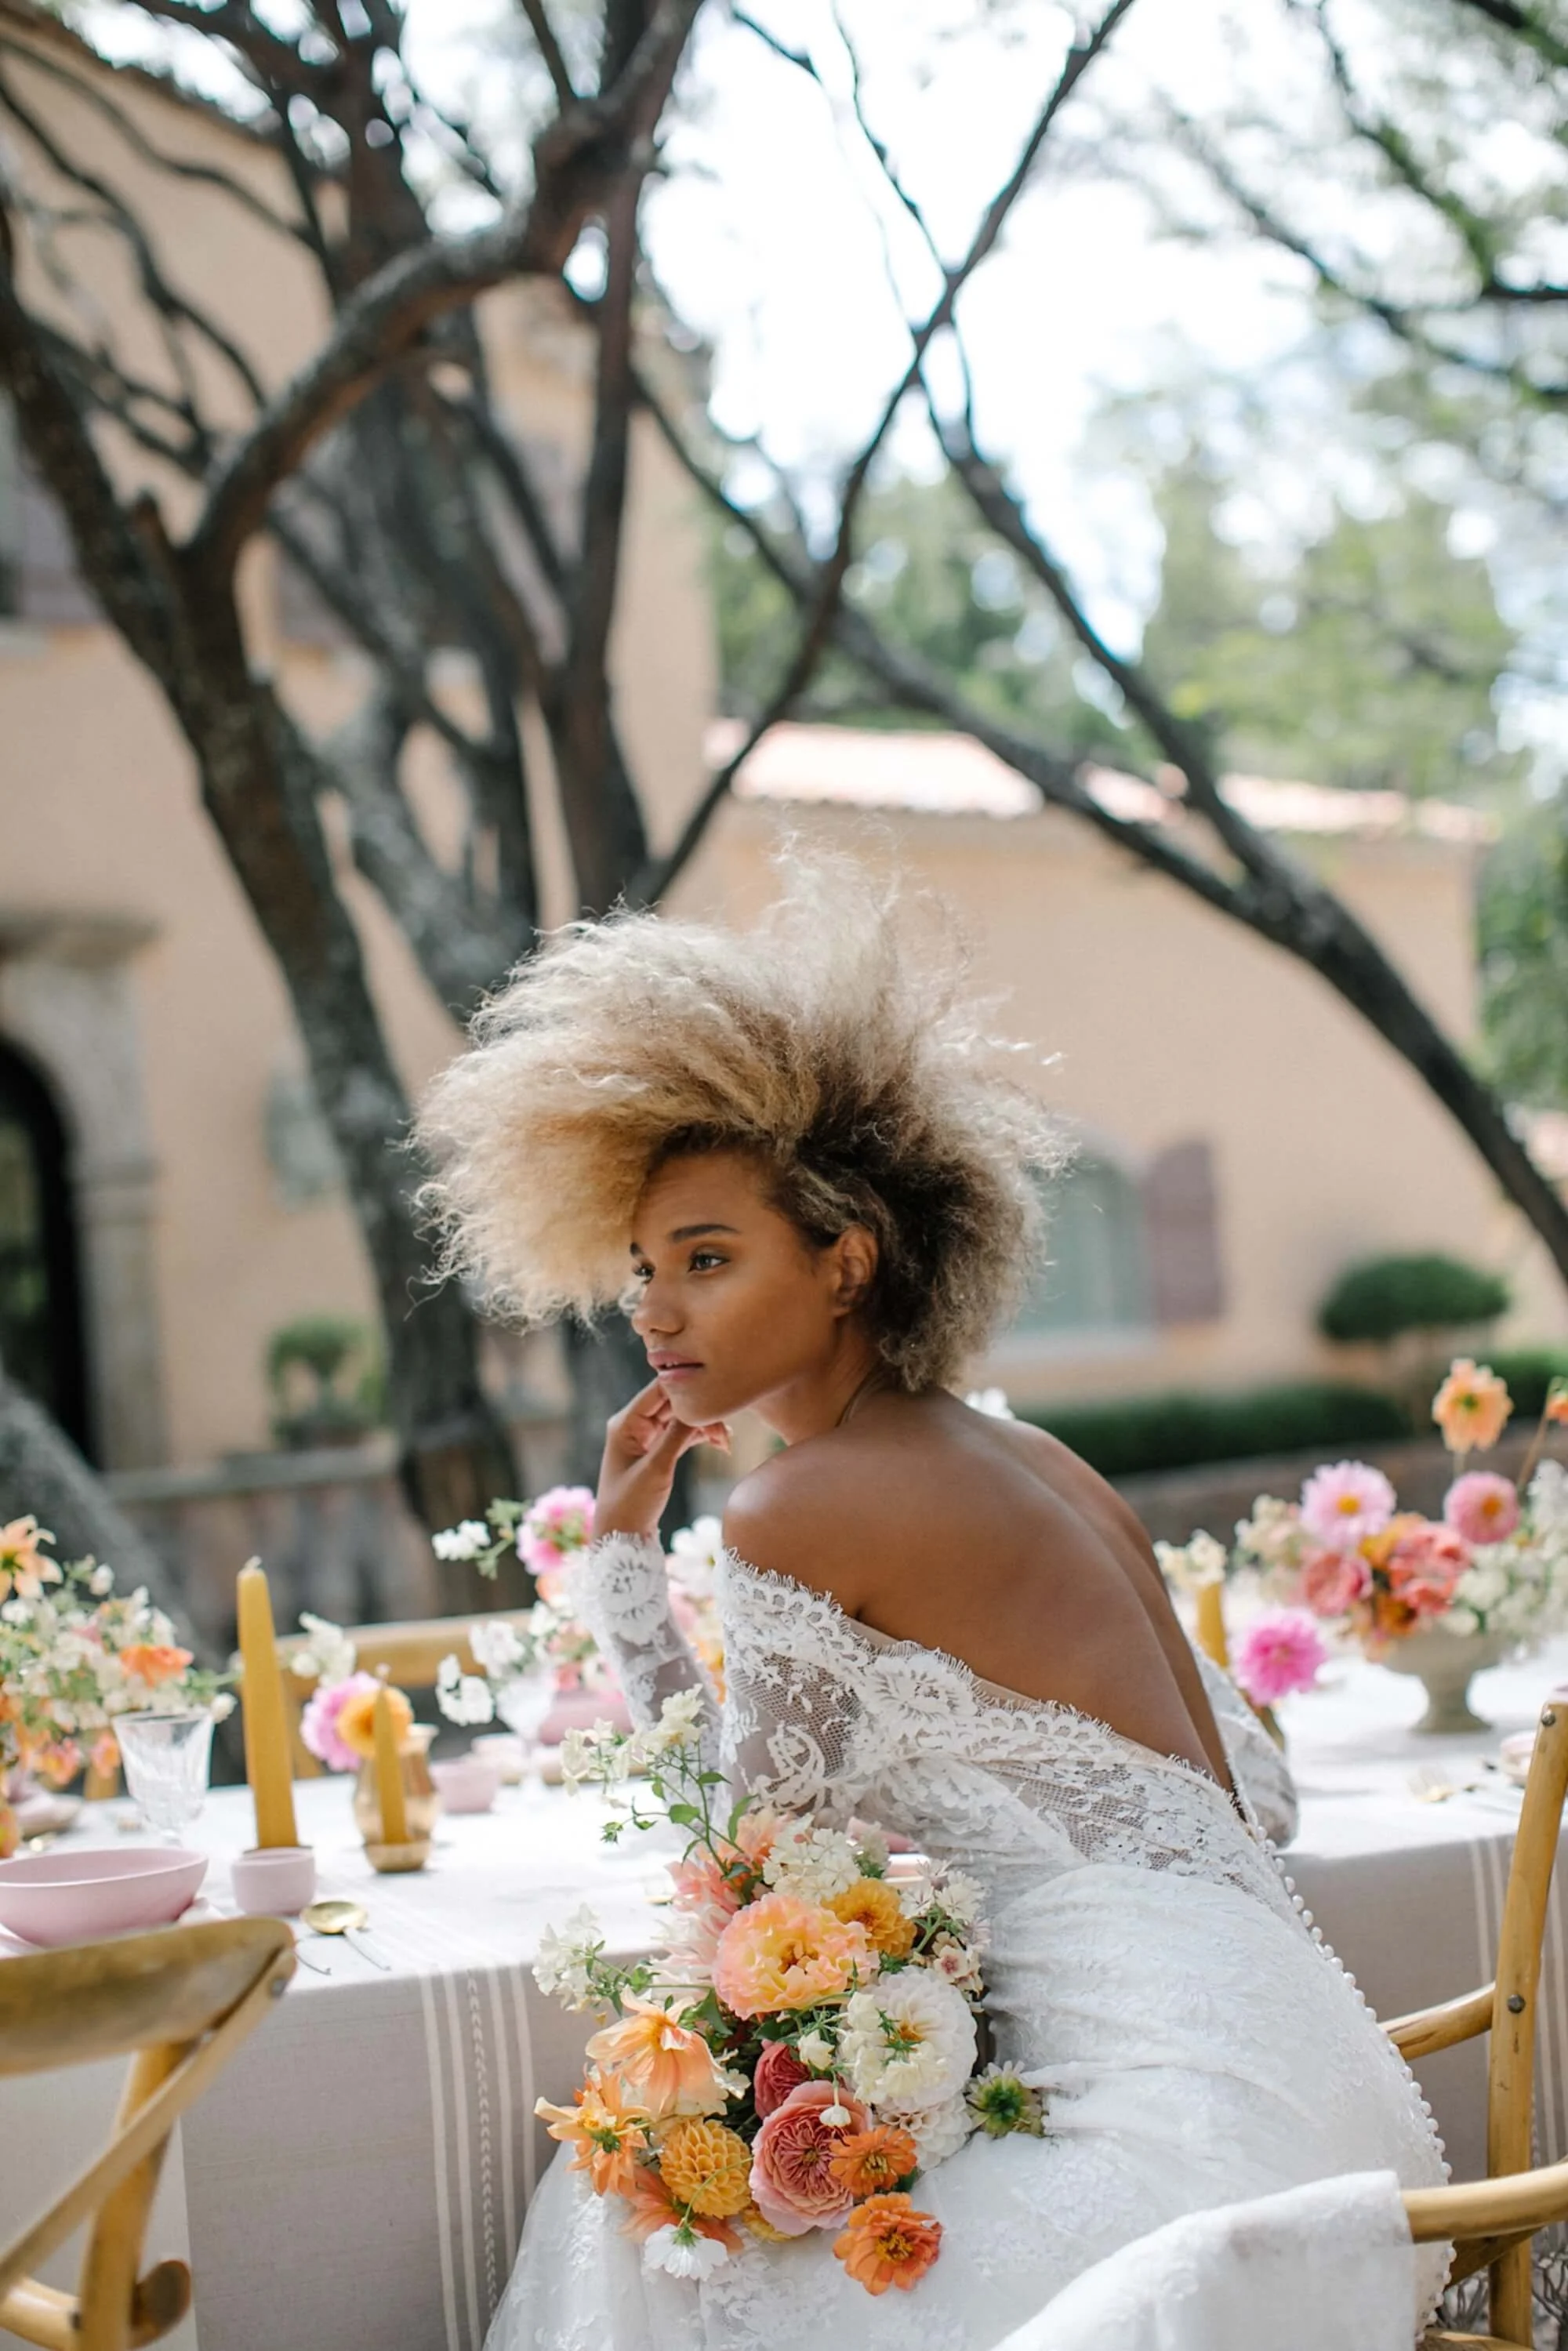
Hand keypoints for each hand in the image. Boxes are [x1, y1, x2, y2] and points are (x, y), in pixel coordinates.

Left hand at [595, 1377, 729, 1539]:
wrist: (621, 1537)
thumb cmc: (631, 1504)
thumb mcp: (657, 1468)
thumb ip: (677, 1435)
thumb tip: (700, 1406)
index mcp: (625, 1422)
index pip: (659, 1389)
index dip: (687, 1389)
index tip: (715, 1398)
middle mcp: (634, 1424)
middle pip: (673, 1403)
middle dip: (700, 1412)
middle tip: (726, 1431)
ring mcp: (645, 1437)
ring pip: (680, 1419)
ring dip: (704, 1426)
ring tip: (726, 1442)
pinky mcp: (656, 1451)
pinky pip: (681, 1434)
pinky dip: (700, 1437)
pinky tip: (720, 1444)